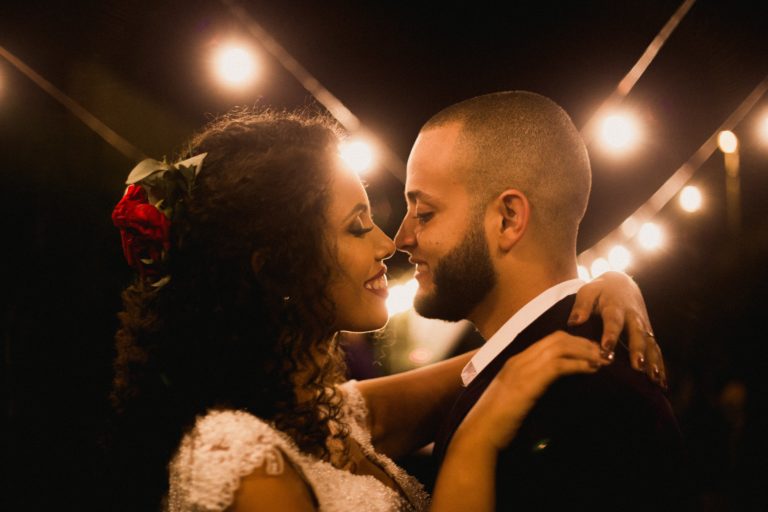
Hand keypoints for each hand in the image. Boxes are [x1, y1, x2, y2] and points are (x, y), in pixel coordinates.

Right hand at [455, 331, 611, 451]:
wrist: (481, 431)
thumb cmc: (496, 421)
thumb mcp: (514, 397)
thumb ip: (530, 386)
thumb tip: (551, 387)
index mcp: (516, 361)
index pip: (549, 340)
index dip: (574, 341)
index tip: (591, 350)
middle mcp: (520, 359)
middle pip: (558, 338)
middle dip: (584, 343)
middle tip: (603, 353)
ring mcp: (524, 368)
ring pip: (561, 347)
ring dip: (586, 352)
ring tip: (602, 361)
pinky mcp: (530, 382)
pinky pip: (559, 365)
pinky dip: (579, 364)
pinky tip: (591, 370)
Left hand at [568, 271, 665, 387]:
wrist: (621, 284)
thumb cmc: (599, 291)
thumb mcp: (588, 292)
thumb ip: (581, 307)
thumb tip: (574, 322)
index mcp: (615, 307)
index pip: (613, 321)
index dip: (610, 334)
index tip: (607, 348)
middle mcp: (633, 317)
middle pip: (637, 334)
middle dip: (638, 350)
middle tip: (637, 367)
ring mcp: (643, 326)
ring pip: (650, 344)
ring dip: (653, 361)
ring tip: (654, 378)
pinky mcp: (648, 334)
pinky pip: (656, 350)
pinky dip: (660, 366)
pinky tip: (661, 383)